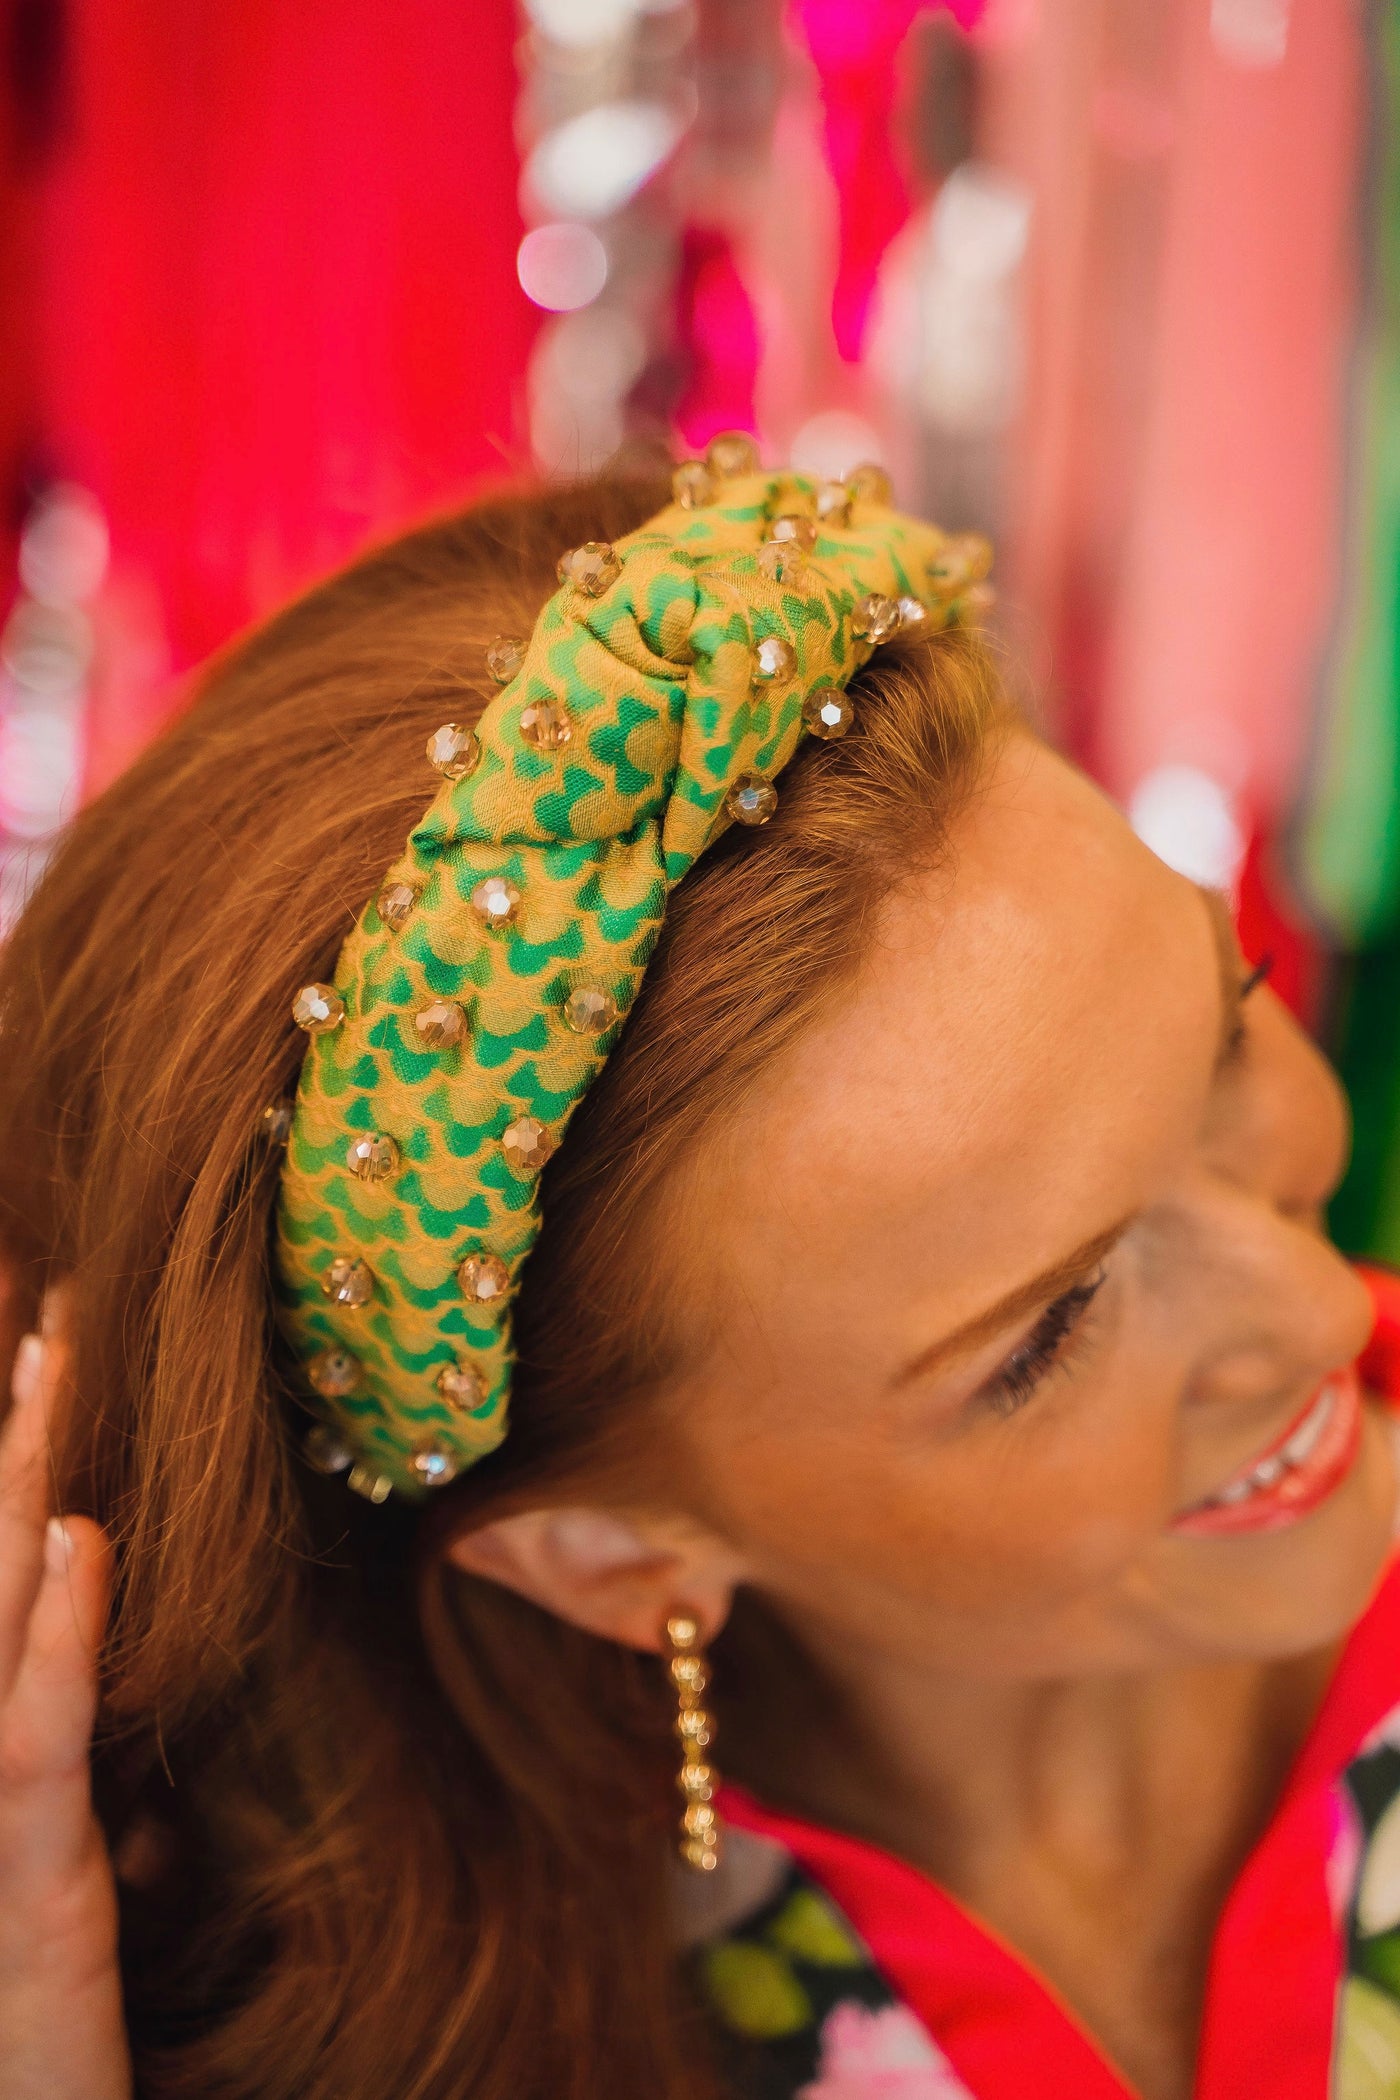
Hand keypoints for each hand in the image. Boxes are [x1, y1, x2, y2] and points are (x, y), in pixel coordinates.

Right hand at [0, 1332, 130, 2099]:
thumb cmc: (55, 2065)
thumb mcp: (89, 1935)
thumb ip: (99, 1851)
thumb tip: (142, 1824)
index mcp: (6, 1774)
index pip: (12, 1590)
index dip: (24, 1471)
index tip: (47, 1349)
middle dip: (16, 1437)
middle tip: (47, 1304)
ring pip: (0, 1624)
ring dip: (26, 1486)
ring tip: (51, 1363)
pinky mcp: (30, 1903)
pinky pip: (41, 1747)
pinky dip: (63, 1641)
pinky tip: (82, 1540)